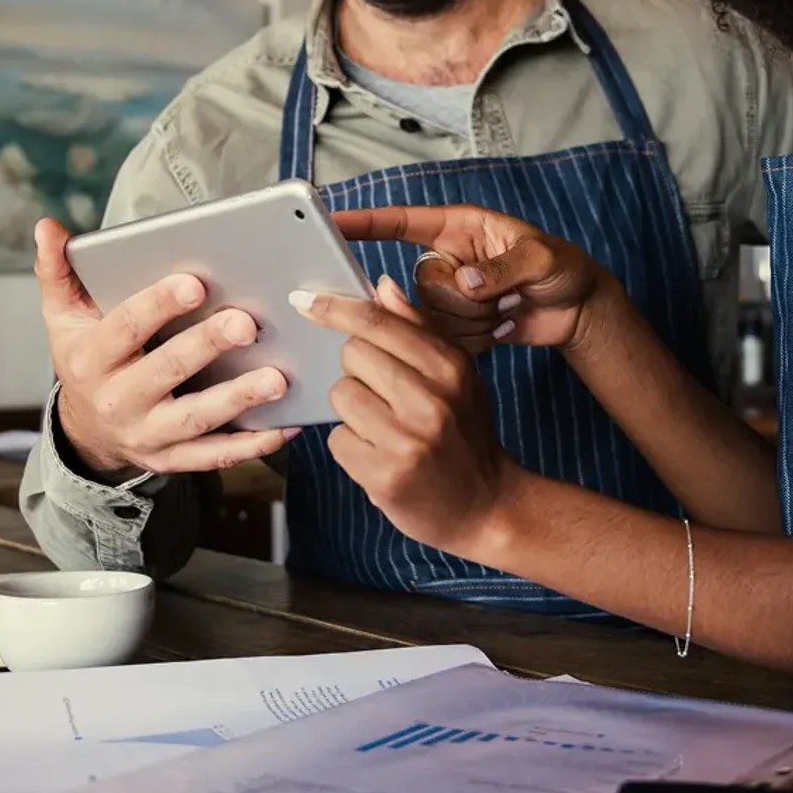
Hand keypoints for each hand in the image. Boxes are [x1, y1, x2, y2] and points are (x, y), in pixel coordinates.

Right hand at [35, 219, 296, 477]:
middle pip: (167, 372)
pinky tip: (285, 425)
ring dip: (238, 400)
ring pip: (196, 419)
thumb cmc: (86, 359)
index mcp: (91, 358)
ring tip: (277, 378)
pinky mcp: (172, 459)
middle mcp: (118, 399)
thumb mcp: (62, 316)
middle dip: (207, 347)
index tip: (195, 283)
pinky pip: (214, 455)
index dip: (158, 306)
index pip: (125, 328)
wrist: (85, 431)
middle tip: (247, 323)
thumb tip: (48, 227)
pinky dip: (251, 444)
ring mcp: (146, 434)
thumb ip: (57, 270)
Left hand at [292, 277, 521, 558]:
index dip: (336, 308)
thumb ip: (418, 328)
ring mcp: (407, 440)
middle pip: (352, 354)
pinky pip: (337, 440)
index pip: (379, 323)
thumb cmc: (465, 433)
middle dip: (358, 370)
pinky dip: (351, 446)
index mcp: (450, 367)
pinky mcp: (384, 475)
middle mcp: (431, 400)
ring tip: (384, 427)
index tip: (305, 301)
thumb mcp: (457, 375)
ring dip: (353, 410)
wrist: (486, 506)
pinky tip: (379, 454)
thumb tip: (382, 286)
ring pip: (341, 395)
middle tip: (384, 393)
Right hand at [333, 204, 624, 356]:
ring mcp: (448, 296)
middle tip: (503, 295)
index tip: (330, 223)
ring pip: (430, 318)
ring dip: (474, 322)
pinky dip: (477, 340)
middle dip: (462, 300)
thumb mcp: (541, 259)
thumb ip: (502, 268)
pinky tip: (502, 327)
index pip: (401, 222)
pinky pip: (444, 341)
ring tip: (507, 308)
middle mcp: (446, 259)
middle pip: (419, 285)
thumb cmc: (563, 268)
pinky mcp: (454, 327)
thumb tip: (465, 282)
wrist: (576, 310)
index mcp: (459, 228)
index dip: (365, 223)